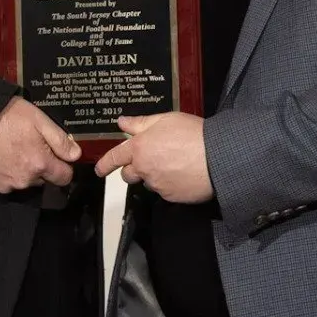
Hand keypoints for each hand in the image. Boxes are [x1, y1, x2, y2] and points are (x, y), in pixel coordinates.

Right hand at [0, 97, 79, 193]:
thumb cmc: (5, 117)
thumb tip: (76, 155)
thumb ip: (60, 140)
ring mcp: (5, 186)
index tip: (55, 155)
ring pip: (23, 182)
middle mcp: (24, 181)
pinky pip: (5, 183)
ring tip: (11, 150)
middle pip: (43, 180)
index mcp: (39, 165)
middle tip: (29, 146)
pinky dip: (5, 173)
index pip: (64, 178)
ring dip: (22, 171)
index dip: (62, 166)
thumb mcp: (38, 120)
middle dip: (40, 167)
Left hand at [94, 113, 212, 202]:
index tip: (100, 169)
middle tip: (150, 160)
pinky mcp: (170, 197)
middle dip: (133, 170)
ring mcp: (157, 185)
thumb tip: (122, 122)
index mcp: (139, 148)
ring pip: (149, 182)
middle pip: (128, 175)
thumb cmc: (193, 134)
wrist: (217, 157)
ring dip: (155, 175)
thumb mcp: (166, 119)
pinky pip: (165, 191)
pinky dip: (170, 184)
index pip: (114, 158)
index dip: (105, 164)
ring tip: (175, 163)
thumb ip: (141, 123)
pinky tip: (184, 173)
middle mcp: (144, 169)